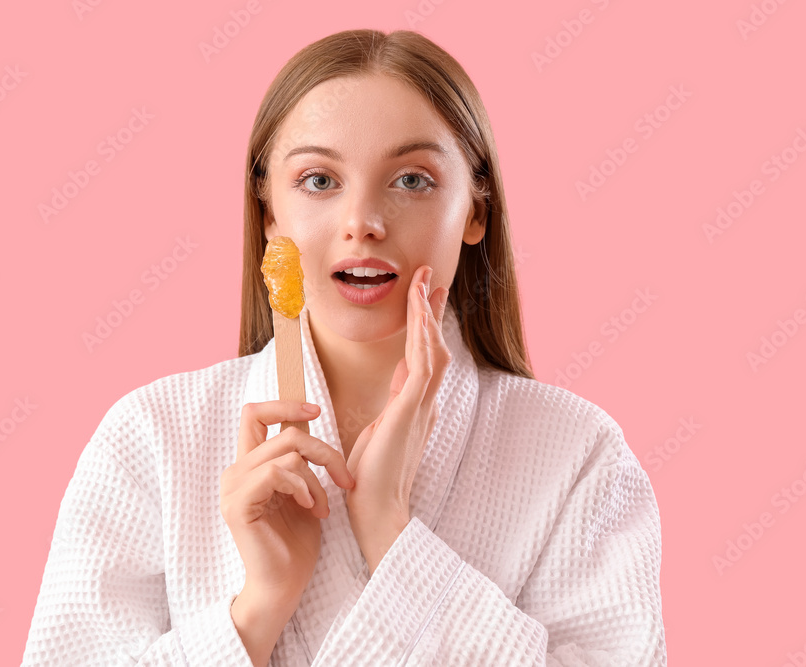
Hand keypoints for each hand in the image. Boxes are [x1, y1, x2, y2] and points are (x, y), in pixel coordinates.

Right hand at [221, 400, 354, 609]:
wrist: (285, 586)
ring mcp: (233, 487)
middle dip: (323, 450)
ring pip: (287, 452)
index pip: (254, 414)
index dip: (285, 404)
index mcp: (248, 466)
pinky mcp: (238, 504)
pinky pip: (276, 472)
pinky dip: (302, 486)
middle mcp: (235, 472)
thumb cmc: (296, 543)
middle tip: (343, 477)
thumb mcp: (304, 491)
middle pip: (284, 432)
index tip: (315, 411)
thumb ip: (300, 461)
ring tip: (323, 505)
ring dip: (317, 478)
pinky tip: (311, 508)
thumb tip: (310, 421)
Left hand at [344, 265, 451, 571]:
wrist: (376, 513)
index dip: (424, 323)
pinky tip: (419, 314)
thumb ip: (394, 400)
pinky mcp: (410, 412)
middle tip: (430, 276)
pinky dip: (422, 337)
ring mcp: (419, 407)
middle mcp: (422, 403)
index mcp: (413, 406)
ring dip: (427, 314)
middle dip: (431, 309)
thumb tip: (400, 373)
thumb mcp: (379, 429)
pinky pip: (422, 365)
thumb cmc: (372, 479)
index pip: (423, 355)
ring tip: (424, 282)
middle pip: (433, 345)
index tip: (424, 295)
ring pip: (431, 349)